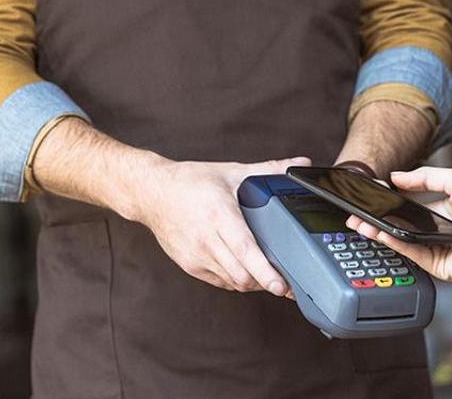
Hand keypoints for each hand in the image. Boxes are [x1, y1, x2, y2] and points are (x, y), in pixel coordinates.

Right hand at [117, 156, 311, 295]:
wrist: (151, 192)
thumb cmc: (191, 181)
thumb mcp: (232, 172)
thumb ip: (269, 170)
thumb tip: (300, 165)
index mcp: (219, 214)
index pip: (246, 251)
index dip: (266, 273)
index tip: (282, 286)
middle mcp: (206, 238)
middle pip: (241, 275)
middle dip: (265, 282)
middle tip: (286, 281)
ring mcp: (196, 255)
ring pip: (232, 282)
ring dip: (252, 282)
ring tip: (267, 275)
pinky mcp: (189, 265)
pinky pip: (220, 282)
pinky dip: (236, 280)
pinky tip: (244, 269)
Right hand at [345, 167, 451, 281]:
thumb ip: (424, 177)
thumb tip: (397, 177)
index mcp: (442, 210)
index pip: (408, 206)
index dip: (388, 202)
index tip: (370, 196)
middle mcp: (437, 231)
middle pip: (400, 226)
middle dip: (377, 220)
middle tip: (357, 215)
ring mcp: (436, 249)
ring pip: (402, 241)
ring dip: (380, 232)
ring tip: (361, 224)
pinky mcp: (437, 266)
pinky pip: (411, 253)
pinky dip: (395, 244)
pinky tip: (382, 233)